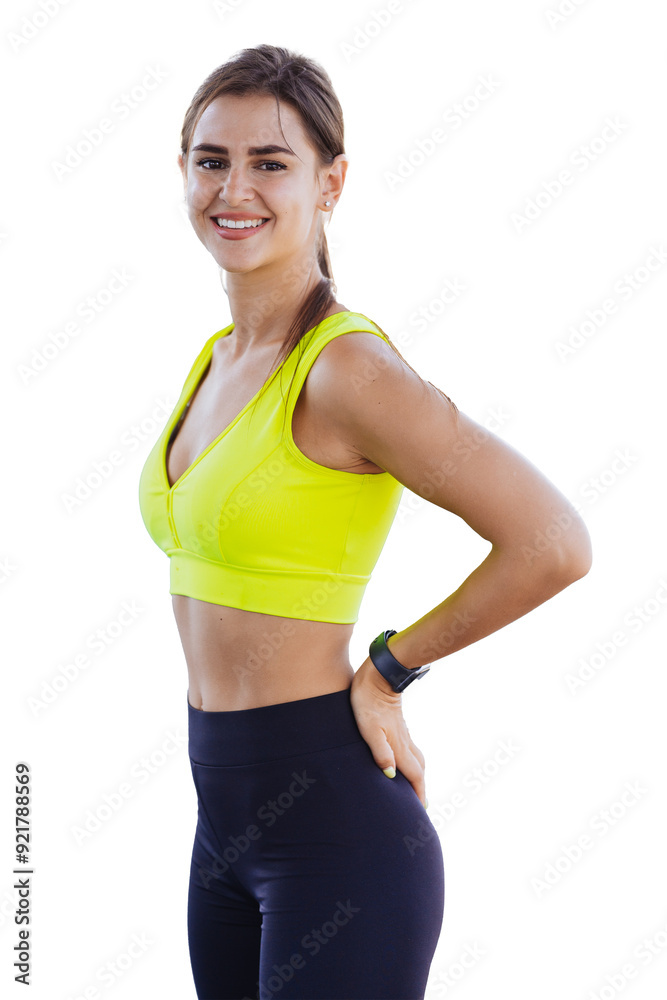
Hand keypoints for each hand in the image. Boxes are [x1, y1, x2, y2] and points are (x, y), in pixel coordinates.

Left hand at [349, 655, 426, 807]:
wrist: (378, 674)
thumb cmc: (368, 702)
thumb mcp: (370, 730)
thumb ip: (381, 752)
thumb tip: (391, 775)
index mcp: (399, 746)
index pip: (414, 775)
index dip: (418, 794)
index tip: (421, 811)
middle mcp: (404, 741)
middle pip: (419, 769)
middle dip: (421, 787)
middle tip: (421, 804)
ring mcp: (402, 731)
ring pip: (416, 757)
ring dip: (418, 774)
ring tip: (415, 785)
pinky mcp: (397, 723)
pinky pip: (409, 747)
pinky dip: (411, 759)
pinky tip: (403, 757)